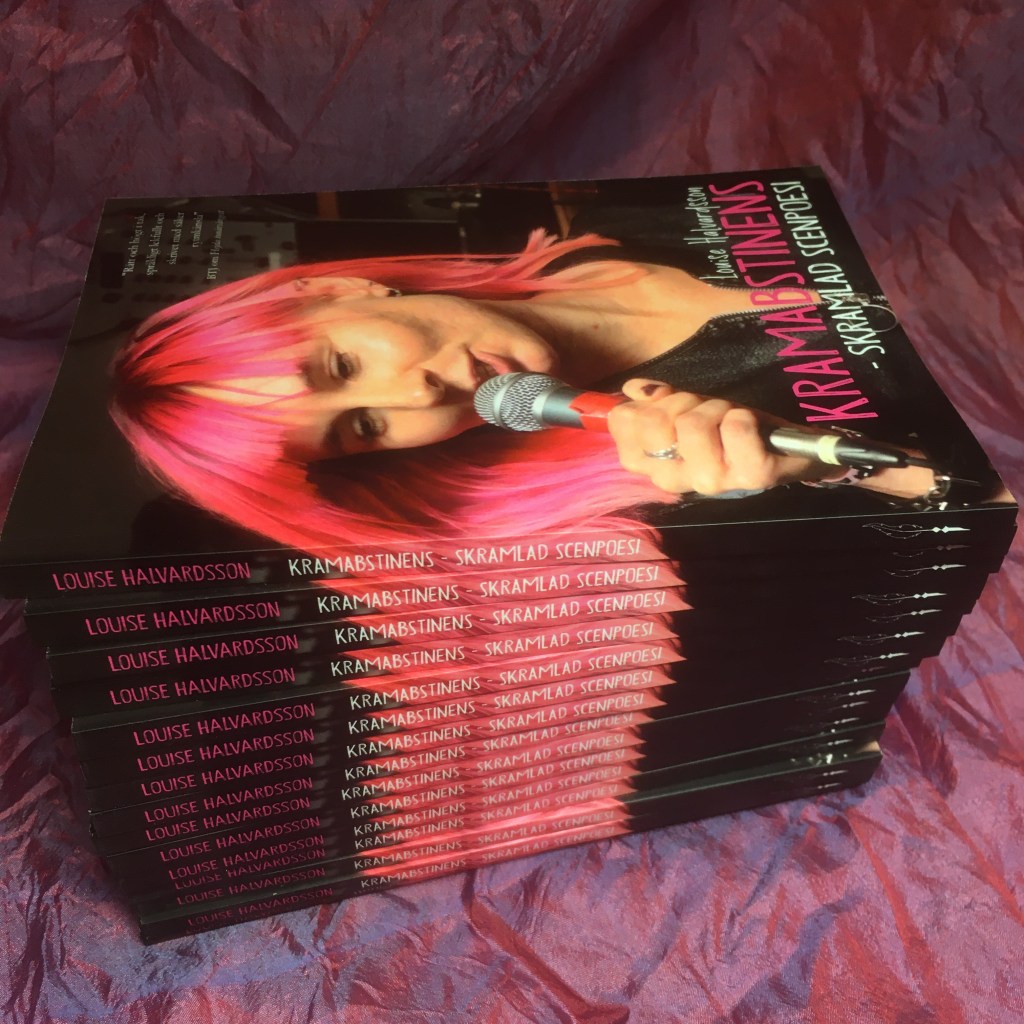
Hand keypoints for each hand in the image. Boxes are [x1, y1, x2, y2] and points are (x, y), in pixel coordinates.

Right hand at [605, 379, 818, 496]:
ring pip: (692, 424)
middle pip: (654, 423)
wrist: (784, 450)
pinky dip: (743, 416)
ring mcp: (712, 480)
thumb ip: (656, 402)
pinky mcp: (750, 475)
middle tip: (704, 410)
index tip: (669, 406)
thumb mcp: (688, 413)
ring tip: (728, 418)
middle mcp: (675, 479)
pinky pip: (734, 428)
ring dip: (715, 407)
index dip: (644, 404)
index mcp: (652, 465)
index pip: (622, 423)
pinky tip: (748, 426)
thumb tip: (633, 390)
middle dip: (681, 402)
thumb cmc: (728, 432)